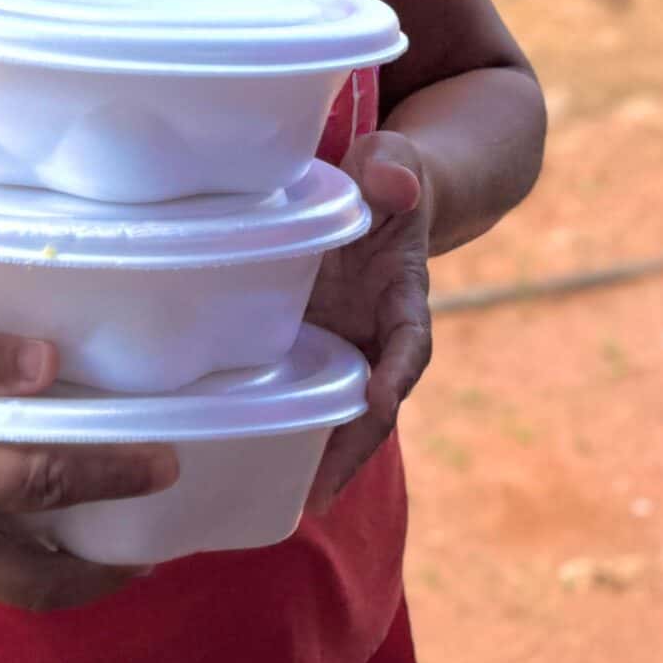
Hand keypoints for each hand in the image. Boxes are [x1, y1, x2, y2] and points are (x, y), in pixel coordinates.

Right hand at [0, 315, 179, 610]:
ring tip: (110, 548)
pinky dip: (18, 570)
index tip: (166, 466)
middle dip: (107, 572)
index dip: (114, 477)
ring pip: (12, 591)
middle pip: (44, 579)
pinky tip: (38, 540)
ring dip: (66, 578)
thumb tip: (51, 365)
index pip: (46, 485)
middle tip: (154, 547)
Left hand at [303, 130, 433, 512]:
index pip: (410, 338)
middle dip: (354, 446)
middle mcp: (376, 328)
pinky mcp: (309, 340)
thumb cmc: (384, 176)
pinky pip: (301, 386)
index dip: (399, 371)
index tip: (384, 400)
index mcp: (402, 289)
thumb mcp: (391, 162)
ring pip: (340, 405)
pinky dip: (288, 421)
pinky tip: (253, 454)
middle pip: (375, 397)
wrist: (375, 190)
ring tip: (300, 500)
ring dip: (325, 453)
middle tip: (324, 491)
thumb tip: (396, 184)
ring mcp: (344, 340)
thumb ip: (393, 168)